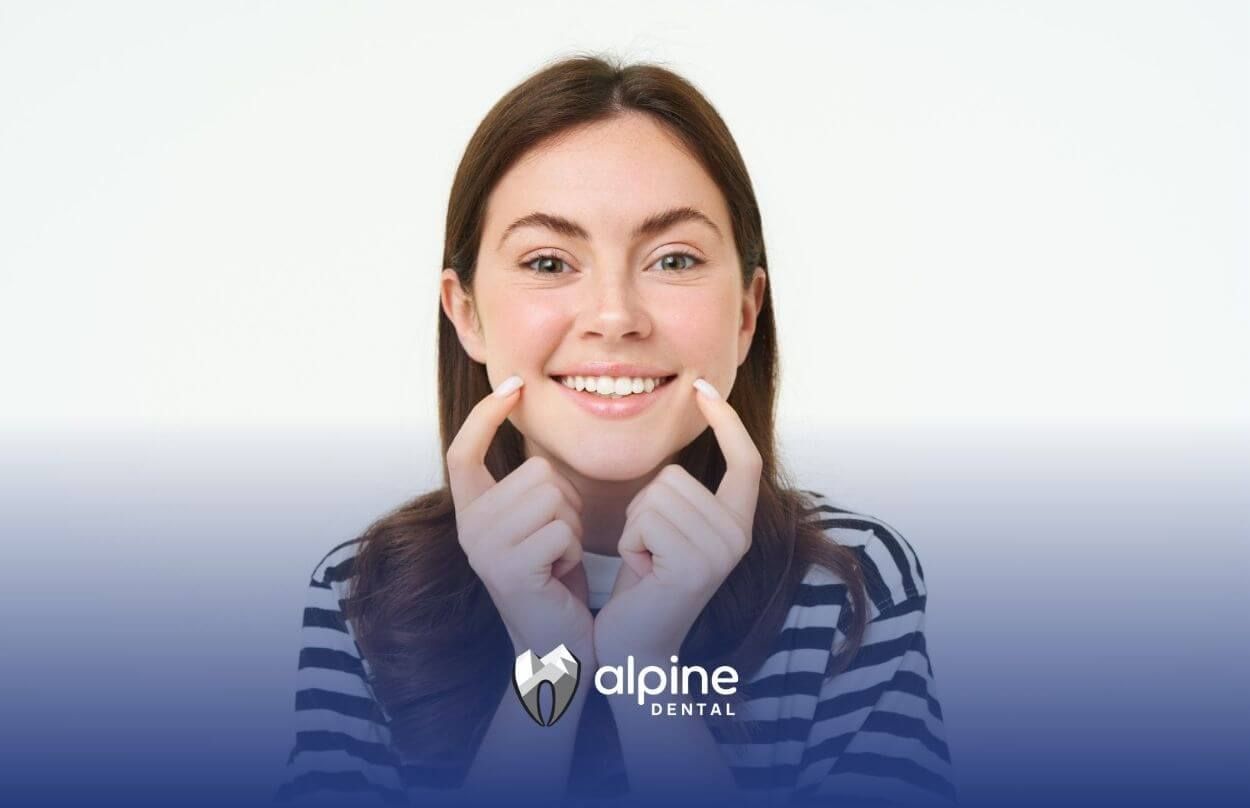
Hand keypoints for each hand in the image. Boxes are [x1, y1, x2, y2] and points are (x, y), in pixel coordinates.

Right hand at [447, 375, 592, 660]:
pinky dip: (574, 551)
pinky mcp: (507, 570)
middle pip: (535, 472)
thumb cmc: (555, 577)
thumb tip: (534, 421)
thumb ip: (530, 485)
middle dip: (565, 503)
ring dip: (572, 527)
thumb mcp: (537, 521)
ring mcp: (483, 549)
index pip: (463, 451)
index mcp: (471, 512)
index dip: (485, 415)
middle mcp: (468, 528)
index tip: (514, 385)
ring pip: (553, 497)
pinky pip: (561, 530)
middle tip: (557, 543)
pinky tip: (560, 575)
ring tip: (558, 559)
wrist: (560, 644)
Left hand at [594, 378, 762, 664]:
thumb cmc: (643, 584)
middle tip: (650, 552)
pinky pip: (646, 521)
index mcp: (736, 523)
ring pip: (656, 495)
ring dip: (635, 527)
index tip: (701, 386)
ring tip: (647, 563)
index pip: (745, 461)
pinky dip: (630, 543)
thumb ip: (679, 494)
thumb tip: (675, 440)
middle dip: (644, 508)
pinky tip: (642, 574)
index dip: (726, 421)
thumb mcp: (666, 528)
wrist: (633, 647)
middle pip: (675, 476)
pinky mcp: (695, 566)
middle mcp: (738, 535)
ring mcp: (720, 552)